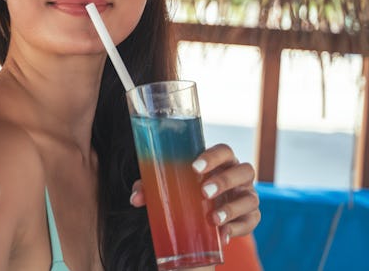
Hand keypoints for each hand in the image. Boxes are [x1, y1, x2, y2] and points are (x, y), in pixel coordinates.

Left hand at [129, 144, 259, 243]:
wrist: (206, 213)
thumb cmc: (188, 189)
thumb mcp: (171, 184)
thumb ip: (150, 187)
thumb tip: (135, 199)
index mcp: (221, 161)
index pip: (223, 151)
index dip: (212, 157)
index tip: (194, 167)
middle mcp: (239, 175)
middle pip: (244, 170)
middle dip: (224, 181)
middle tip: (203, 192)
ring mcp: (247, 196)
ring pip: (251, 198)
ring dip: (232, 208)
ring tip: (213, 219)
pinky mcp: (251, 217)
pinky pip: (251, 222)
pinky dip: (238, 229)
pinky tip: (223, 236)